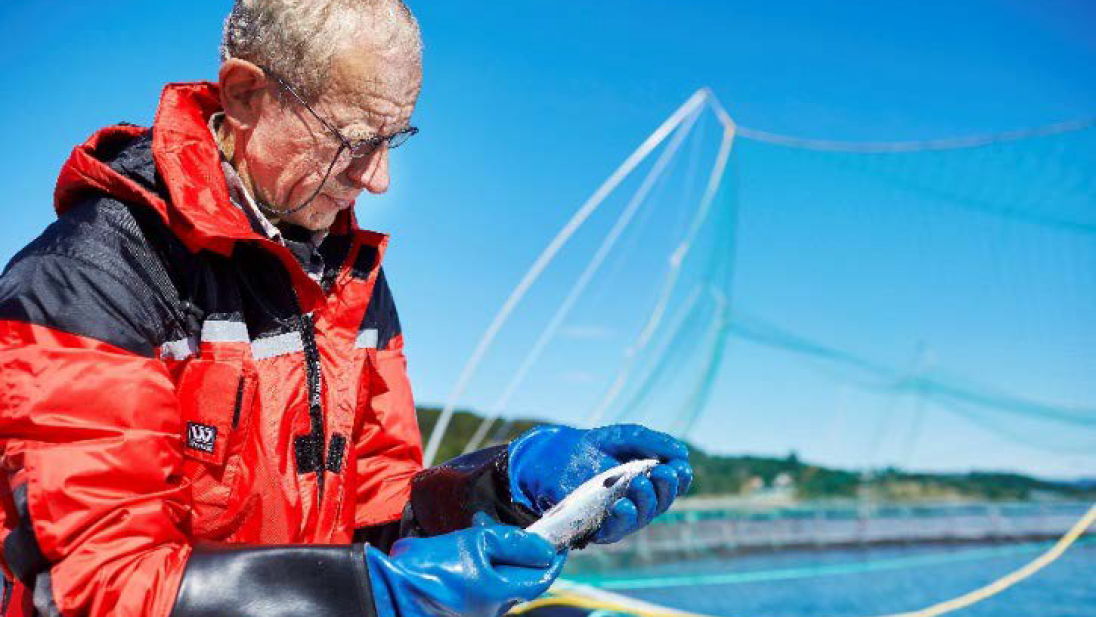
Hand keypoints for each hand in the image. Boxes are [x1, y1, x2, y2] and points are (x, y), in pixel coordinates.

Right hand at [366, 512, 565, 616]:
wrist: (389, 591)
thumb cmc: (431, 567)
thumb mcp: (476, 543)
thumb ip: (513, 543)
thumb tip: (545, 548)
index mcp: (503, 593)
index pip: (543, 576)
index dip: (551, 555)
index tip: (554, 537)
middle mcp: (495, 609)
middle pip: (521, 577)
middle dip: (518, 549)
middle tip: (503, 525)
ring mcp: (477, 612)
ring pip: (499, 579)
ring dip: (496, 554)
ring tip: (476, 530)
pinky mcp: (462, 609)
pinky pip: (481, 585)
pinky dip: (479, 565)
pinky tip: (461, 549)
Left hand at [508, 424, 692, 543]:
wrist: (553, 454)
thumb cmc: (592, 447)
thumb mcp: (625, 437)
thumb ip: (653, 442)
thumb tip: (682, 453)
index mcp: (648, 480)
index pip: (672, 485)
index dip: (680, 479)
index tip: (680, 467)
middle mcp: (638, 501)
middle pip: (662, 502)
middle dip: (666, 488)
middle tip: (663, 473)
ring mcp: (618, 516)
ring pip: (642, 517)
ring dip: (646, 501)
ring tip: (639, 484)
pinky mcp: (597, 527)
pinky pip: (615, 530)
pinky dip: (622, 518)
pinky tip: (622, 504)